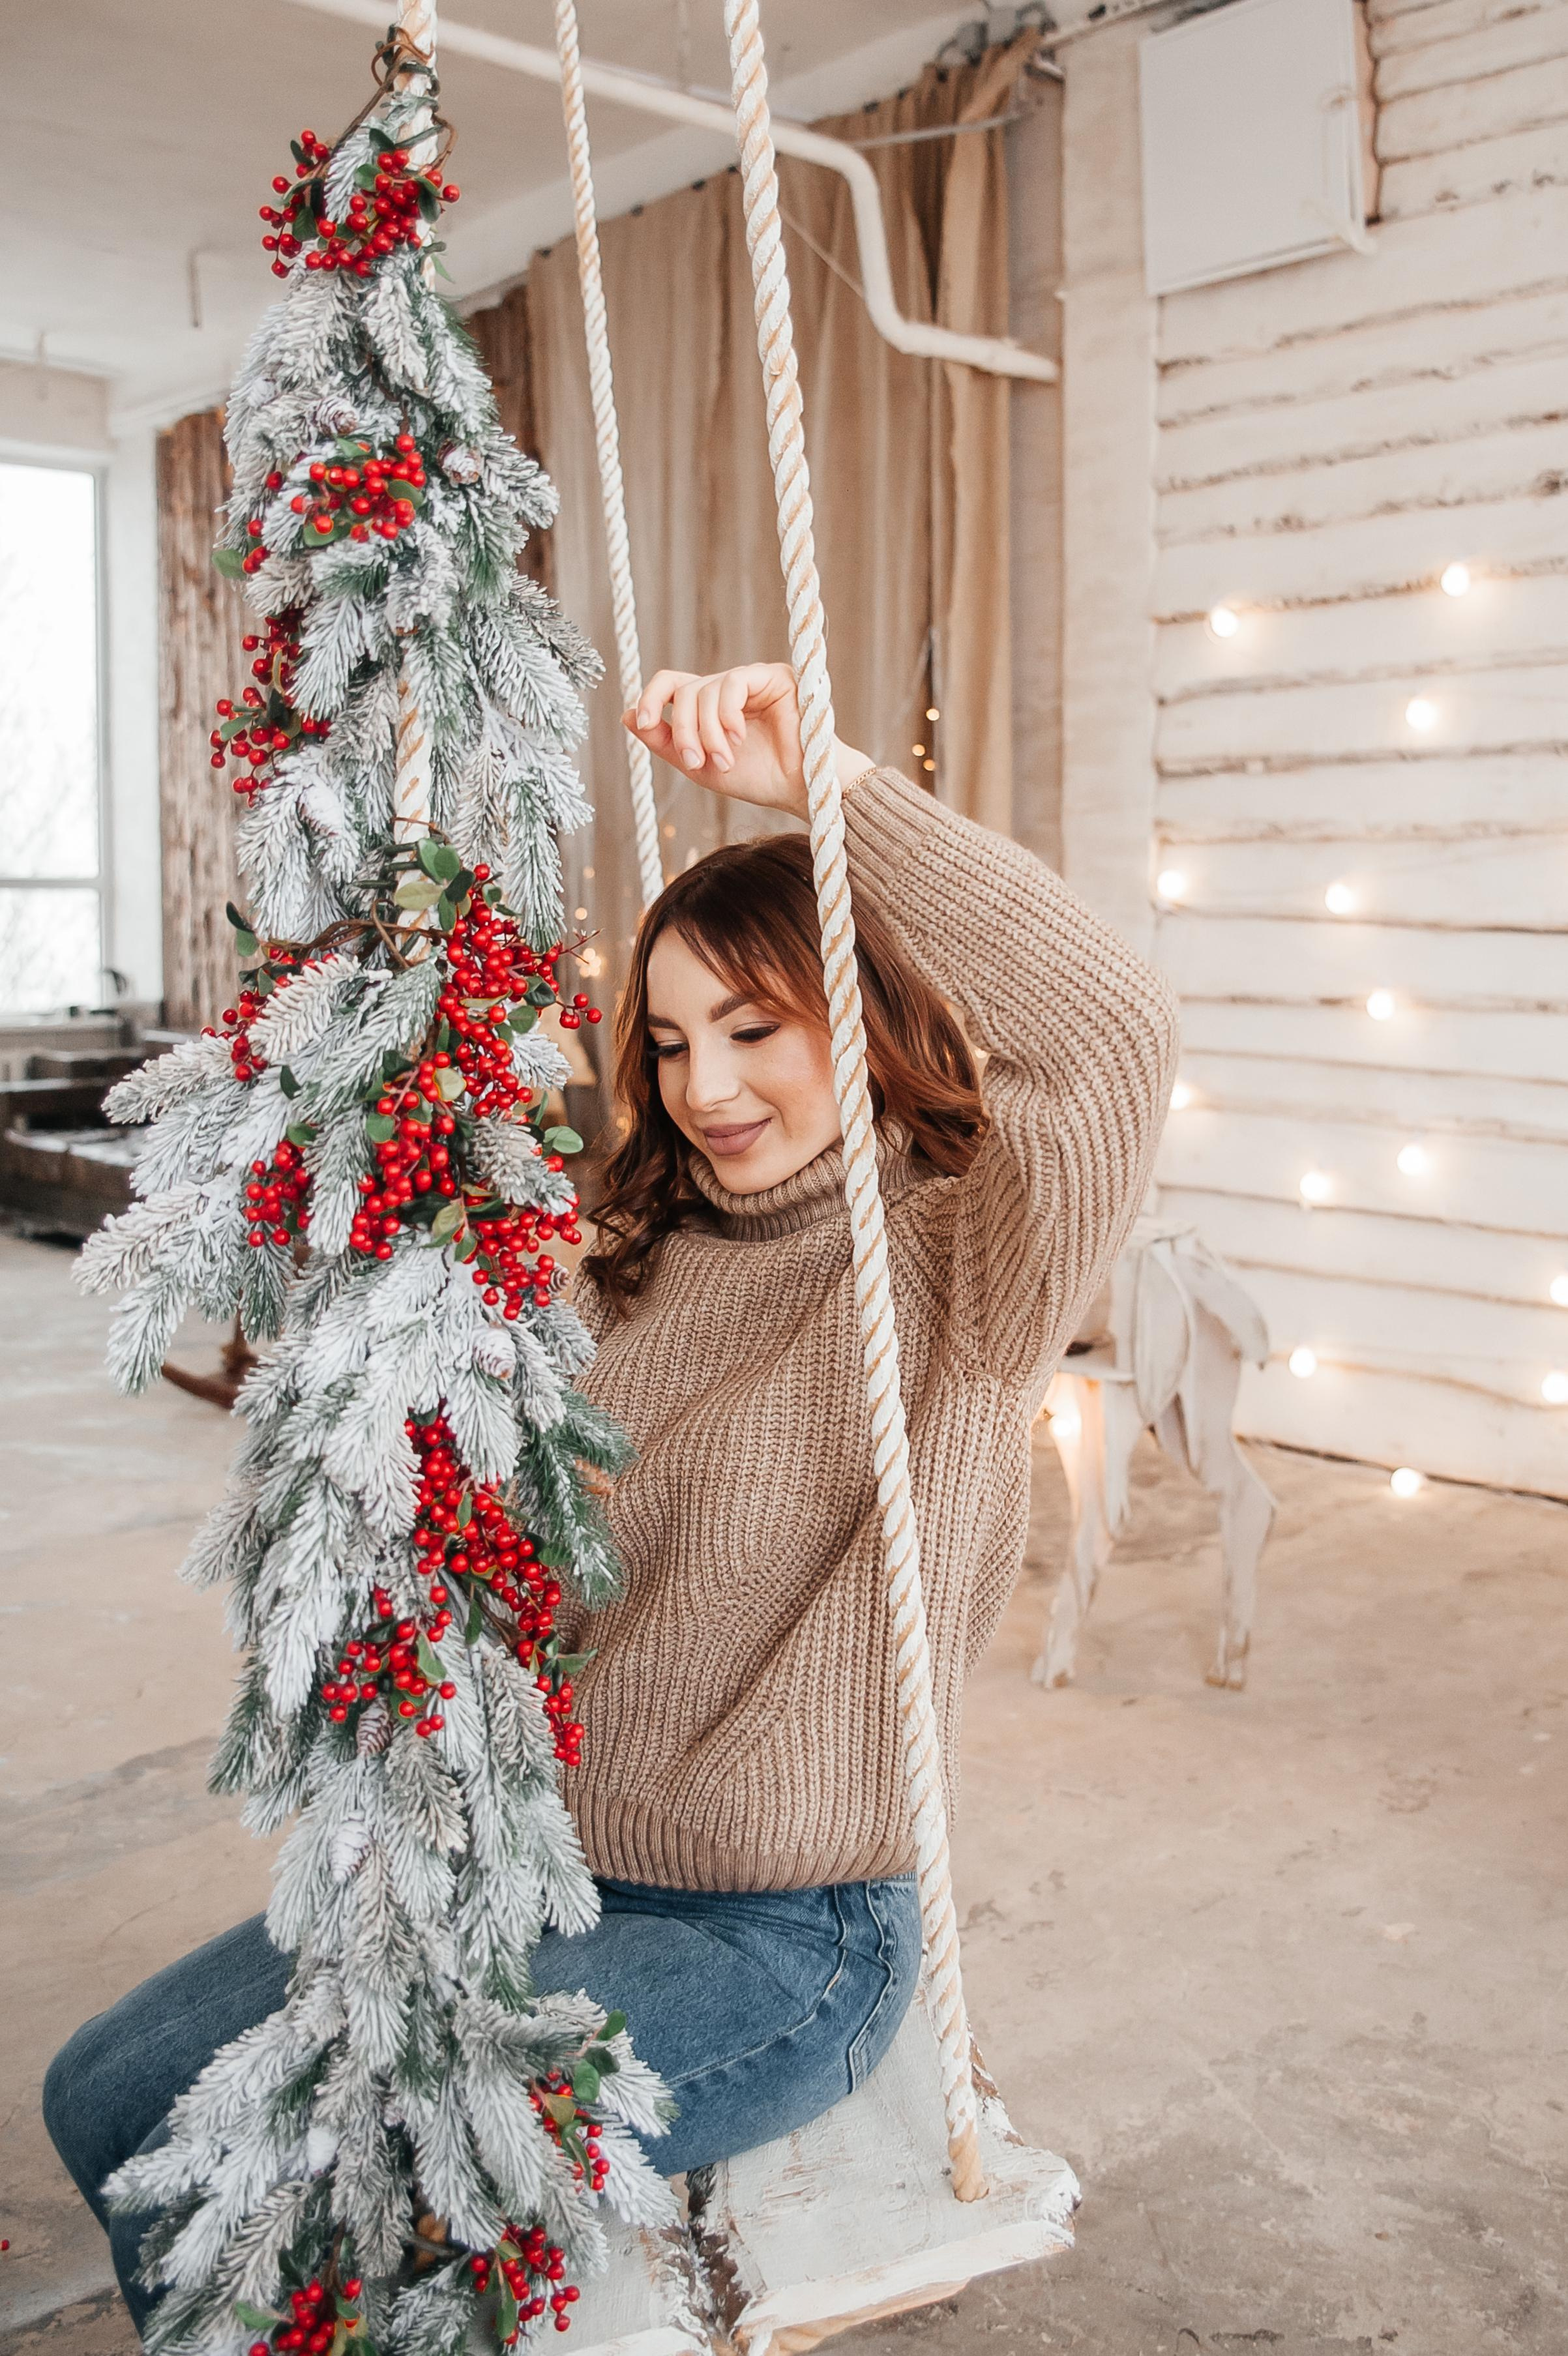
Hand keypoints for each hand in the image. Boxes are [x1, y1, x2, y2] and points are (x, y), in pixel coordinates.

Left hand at [624, 663, 871, 818]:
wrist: (799, 790)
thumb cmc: (757, 779)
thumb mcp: (698, 765)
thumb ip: (664, 741)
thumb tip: (626, 715)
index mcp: (710, 705)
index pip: (672, 684)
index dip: (651, 697)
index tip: (642, 722)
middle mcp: (729, 688)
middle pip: (685, 690)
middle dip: (683, 729)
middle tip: (697, 761)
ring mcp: (751, 680)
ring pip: (705, 689)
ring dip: (707, 731)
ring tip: (724, 759)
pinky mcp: (773, 676)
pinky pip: (732, 682)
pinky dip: (727, 715)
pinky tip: (738, 737)